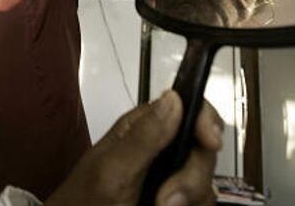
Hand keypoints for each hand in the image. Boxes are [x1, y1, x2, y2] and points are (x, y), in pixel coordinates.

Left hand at [45, 91, 222, 205]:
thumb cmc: (84, 200)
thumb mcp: (112, 169)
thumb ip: (144, 136)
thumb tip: (173, 99)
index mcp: (145, 128)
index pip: (189, 108)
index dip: (205, 120)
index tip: (210, 141)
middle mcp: (162, 149)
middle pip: (203, 150)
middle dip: (193, 175)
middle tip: (166, 199)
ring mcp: (171, 177)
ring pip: (206, 181)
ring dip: (191, 198)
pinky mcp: (177, 200)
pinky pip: (201, 201)